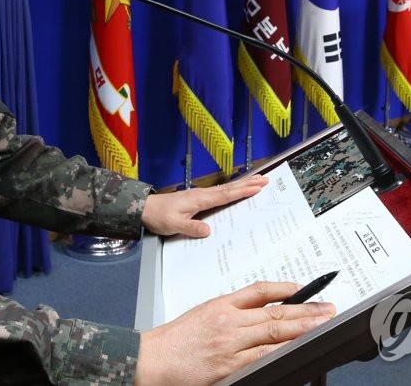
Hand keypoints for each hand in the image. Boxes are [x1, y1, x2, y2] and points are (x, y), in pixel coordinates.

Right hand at [135, 281, 334, 385]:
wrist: (152, 359)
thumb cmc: (173, 340)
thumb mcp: (202, 314)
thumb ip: (231, 311)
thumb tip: (261, 311)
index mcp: (221, 305)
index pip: (259, 291)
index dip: (285, 289)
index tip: (303, 289)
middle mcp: (228, 321)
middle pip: (274, 312)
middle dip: (305, 310)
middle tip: (327, 308)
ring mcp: (230, 345)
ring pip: (273, 333)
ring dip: (302, 328)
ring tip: (322, 324)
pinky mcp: (229, 366)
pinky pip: (262, 356)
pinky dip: (281, 351)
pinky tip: (297, 347)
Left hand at [141, 175, 267, 237]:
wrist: (145, 208)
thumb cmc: (159, 216)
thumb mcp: (174, 225)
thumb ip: (191, 228)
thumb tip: (208, 231)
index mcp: (200, 199)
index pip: (226, 195)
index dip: (243, 191)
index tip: (258, 186)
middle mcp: (202, 194)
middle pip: (230, 188)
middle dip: (248, 184)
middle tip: (265, 179)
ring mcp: (200, 195)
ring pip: (226, 189)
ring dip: (242, 185)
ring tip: (256, 180)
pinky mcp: (197, 199)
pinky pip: (220, 193)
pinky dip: (231, 190)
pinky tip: (235, 191)